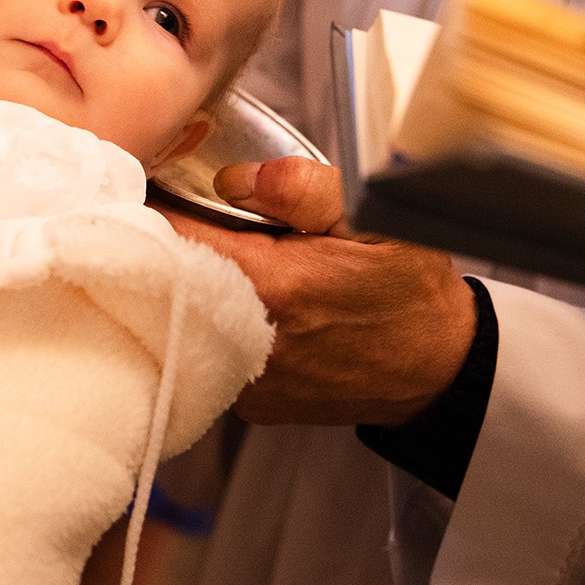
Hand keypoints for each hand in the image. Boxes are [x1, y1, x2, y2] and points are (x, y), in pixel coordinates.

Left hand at [153, 155, 475, 425]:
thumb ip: (302, 189)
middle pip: (166, 282)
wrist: (441, 368)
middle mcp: (250, 341)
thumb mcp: (372, 218)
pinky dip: (205, 324)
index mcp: (273, 287)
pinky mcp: (251, 405)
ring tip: (201, 258)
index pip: (174, 240)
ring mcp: (247, 380)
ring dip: (182, 287)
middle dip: (159, 247)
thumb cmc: (407, 288)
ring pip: (181, 320)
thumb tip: (235, 179)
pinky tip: (227, 302)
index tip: (144, 186)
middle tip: (166, 215)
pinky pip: (205, 351)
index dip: (150, 209)